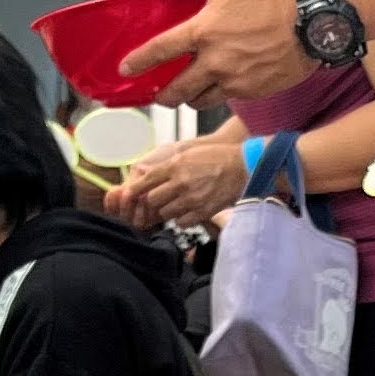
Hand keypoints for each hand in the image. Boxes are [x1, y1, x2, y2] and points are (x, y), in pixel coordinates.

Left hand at [107, 139, 246, 230]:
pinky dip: (181, 219)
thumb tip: (151, 174)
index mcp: (174, 166)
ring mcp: (191, 199)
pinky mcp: (202, 211)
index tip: (130, 196)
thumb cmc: (217, 157)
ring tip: (177, 204)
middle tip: (161, 199)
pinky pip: (181, 222)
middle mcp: (180, 183)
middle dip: (154, 201)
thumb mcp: (189, 153)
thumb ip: (169, 165)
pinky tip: (188, 211)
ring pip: (165, 213)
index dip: (135, 191)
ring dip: (168, 210)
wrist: (243, 167)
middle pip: (152, 200)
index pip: (145, 182)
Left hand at [125, 0, 309, 108]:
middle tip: (158, 93)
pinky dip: (217, 93)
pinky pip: (225, 98)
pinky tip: (219, 84)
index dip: (138, 61)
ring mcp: (234, 80)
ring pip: (200, 100)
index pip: (160, 51)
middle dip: (162, 95)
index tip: (125, 69)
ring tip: (188, 91)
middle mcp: (215, 61)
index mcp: (203, 31)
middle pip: (176, 90)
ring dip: (189, 98)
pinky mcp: (252, 91)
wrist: (312, 22)